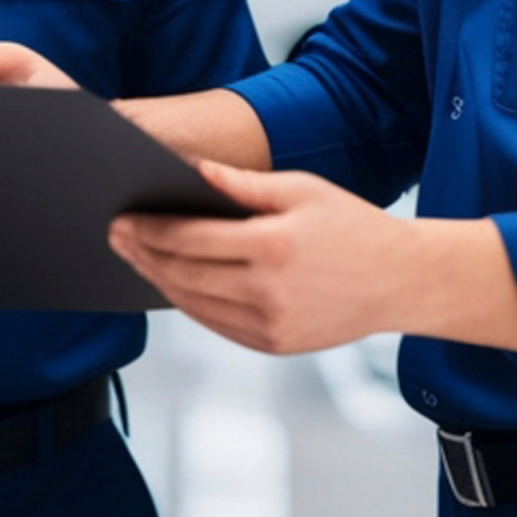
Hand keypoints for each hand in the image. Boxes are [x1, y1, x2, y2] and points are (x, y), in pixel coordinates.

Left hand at [108, 161, 411, 354]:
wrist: (401, 282)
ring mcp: (271, 325)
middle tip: (115, 235)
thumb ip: (246, 184)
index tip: (121, 217)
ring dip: (158, 280)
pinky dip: (188, 302)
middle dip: (143, 254)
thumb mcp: (304, 190)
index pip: (191, 239)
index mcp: (274, 246)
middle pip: (183, 274)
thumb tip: (196, 171)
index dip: (150, 230)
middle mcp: (269, 292)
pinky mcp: (274, 345)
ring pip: (194, 303)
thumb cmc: (353, 226)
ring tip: (136, 257)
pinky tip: (173, 282)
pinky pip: (216, 324)